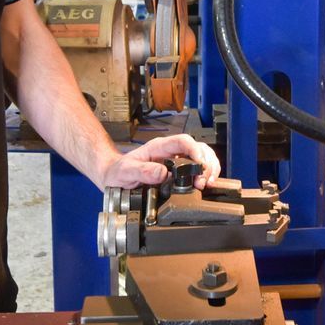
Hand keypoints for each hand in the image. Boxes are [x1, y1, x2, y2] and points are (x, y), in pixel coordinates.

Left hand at [100, 132, 220, 189]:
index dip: (195, 151)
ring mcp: (176, 159)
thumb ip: (142, 171)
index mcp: (159, 147)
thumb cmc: (119, 171)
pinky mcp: (179, 170)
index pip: (183, 141)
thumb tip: (162, 173)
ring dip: (209, 168)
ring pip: (202, 156)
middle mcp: (170, 151)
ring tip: (207, 183)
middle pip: (198, 147)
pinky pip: (198, 167)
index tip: (200, 165)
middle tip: (203, 181)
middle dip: (206, 163)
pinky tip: (205, 184)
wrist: (114, 176)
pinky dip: (206, 174)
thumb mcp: (126, 172)